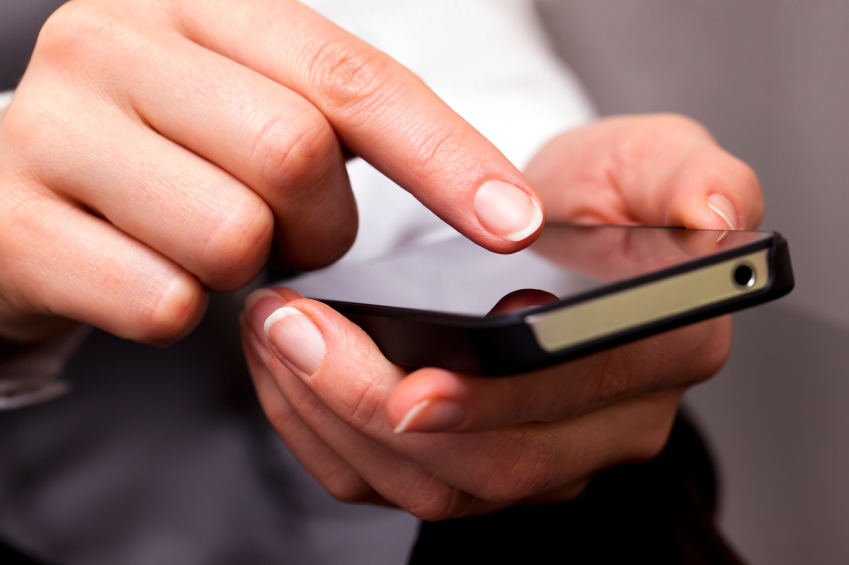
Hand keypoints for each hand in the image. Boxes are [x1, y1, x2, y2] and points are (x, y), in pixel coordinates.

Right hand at [0, 0, 542, 342]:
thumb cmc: (164, 153)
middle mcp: (115, 43)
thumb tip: (485, 200)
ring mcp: (51, 130)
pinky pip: (160, 299)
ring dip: (247, 268)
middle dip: (319, 224)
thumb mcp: (247, 104)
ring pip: (229, 235)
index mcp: (198, 6)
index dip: (444, 155)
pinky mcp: (12, 224)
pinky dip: (178, 308)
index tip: (511, 222)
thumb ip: (335, 119)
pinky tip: (146, 275)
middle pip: (295, 153)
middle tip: (290, 234)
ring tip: (208, 247)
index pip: (351, 78)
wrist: (17, 188)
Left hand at [241, 114, 762, 518]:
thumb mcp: (655, 162)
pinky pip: (391, 483)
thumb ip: (692, 180)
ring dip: (338, 422)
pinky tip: (286, 374)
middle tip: (298, 333)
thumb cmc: (596, 196)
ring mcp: (538, 456)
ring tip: (278, 338)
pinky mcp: (473, 465)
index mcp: (660, 353)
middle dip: (378, 409)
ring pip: (434, 486)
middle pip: (492, 464)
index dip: (496, 404)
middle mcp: (606, 424)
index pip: (579, 400)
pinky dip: (324, 438)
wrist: (546, 226)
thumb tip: (716, 217)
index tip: (413, 384)